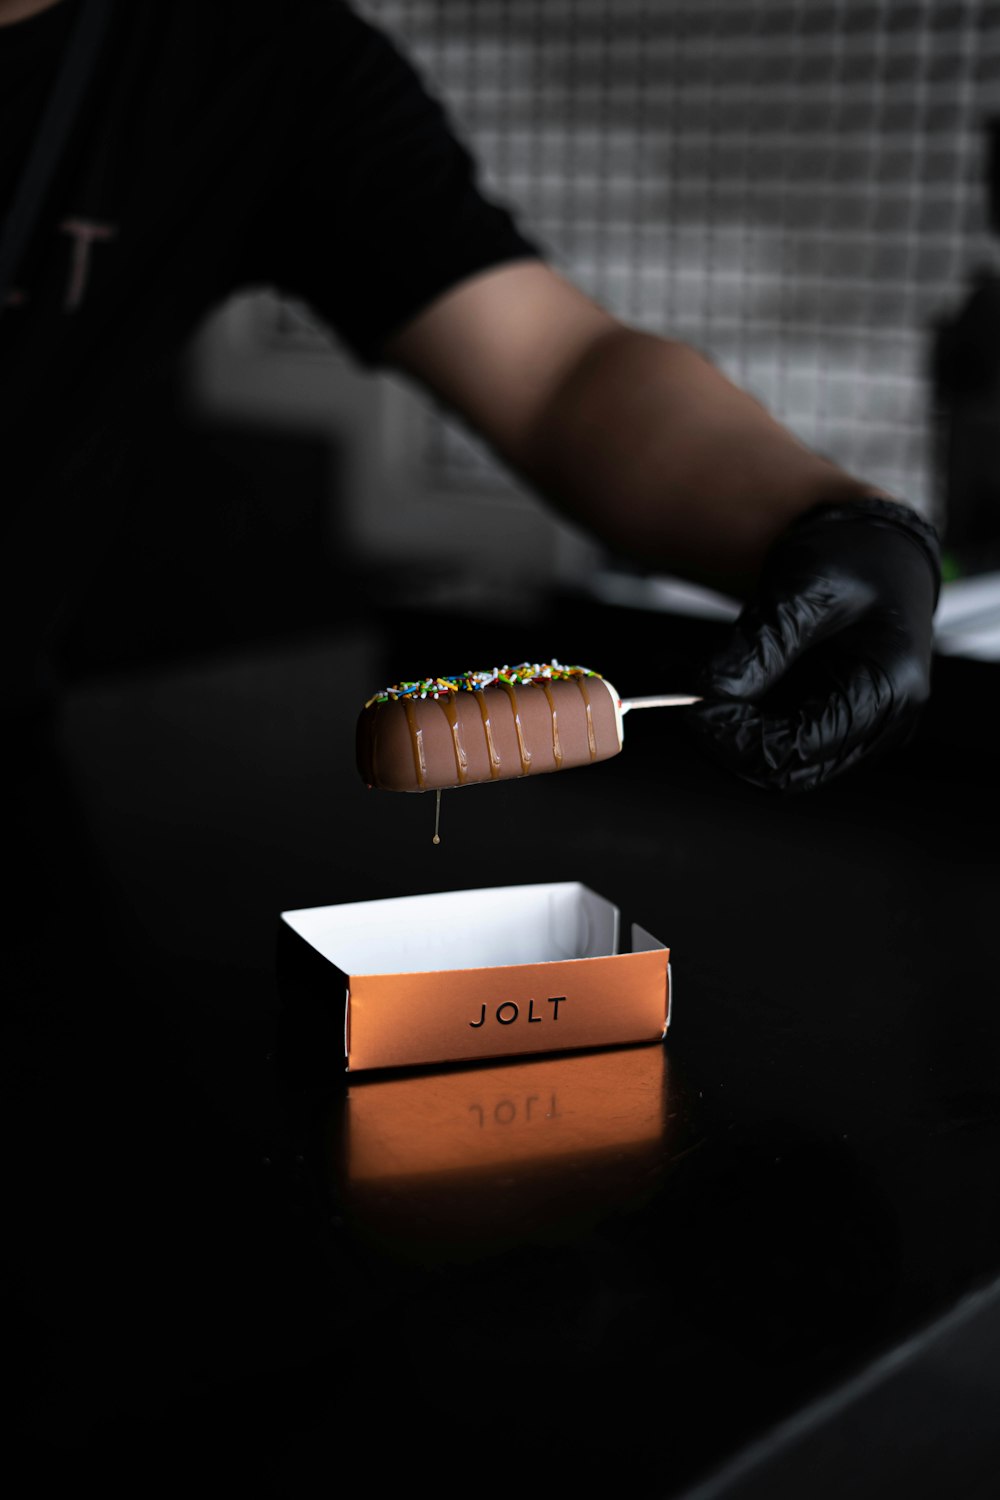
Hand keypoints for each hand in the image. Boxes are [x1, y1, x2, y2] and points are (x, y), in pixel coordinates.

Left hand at [685, 497, 941, 791]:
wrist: (872, 543)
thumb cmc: (856, 555)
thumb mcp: (807, 585)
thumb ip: (762, 643)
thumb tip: (710, 690)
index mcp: (887, 690)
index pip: (798, 748)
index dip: (736, 735)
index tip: (693, 699)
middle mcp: (878, 723)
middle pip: (784, 769)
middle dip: (724, 738)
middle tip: (683, 692)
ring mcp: (852, 728)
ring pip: (771, 760)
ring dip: (721, 729)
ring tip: (684, 676)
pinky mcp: (823, 721)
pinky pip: (770, 738)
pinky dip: (731, 716)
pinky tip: (705, 678)